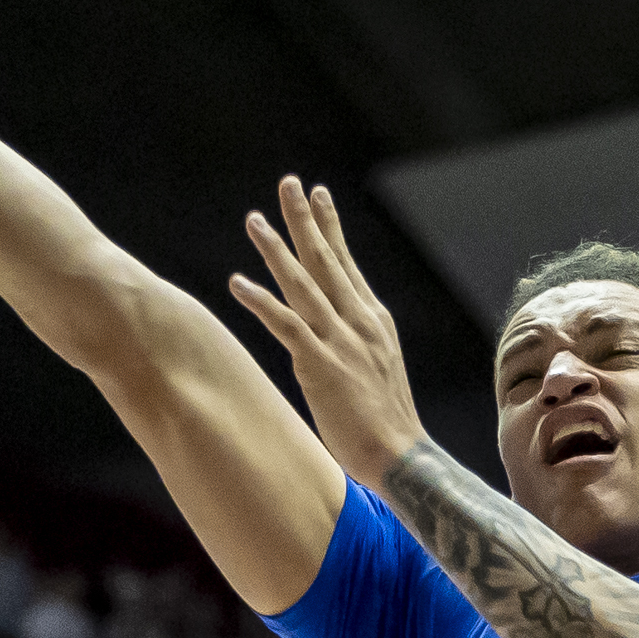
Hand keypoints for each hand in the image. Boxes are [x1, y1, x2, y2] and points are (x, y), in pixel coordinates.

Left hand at [232, 179, 426, 489]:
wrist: (400, 454)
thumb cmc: (386, 423)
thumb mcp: (376, 370)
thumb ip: (357, 346)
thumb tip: (340, 339)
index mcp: (374, 321)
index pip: (347, 264)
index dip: (331, 228)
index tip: (319, 196)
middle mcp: (358, 322)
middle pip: (326, 260)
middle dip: (306, 220)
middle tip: (289, 183)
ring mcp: (340, 341)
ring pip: (303, 284)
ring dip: (276, 250)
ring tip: (254, 220)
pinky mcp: (320, 364)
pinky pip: (285, 325)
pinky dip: (261, 301)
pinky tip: (238, 282)